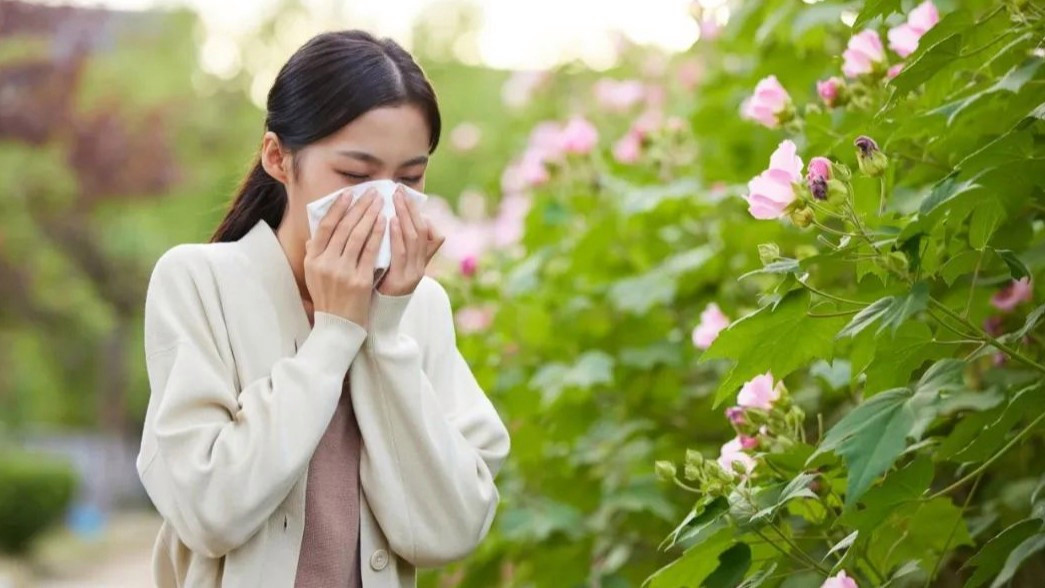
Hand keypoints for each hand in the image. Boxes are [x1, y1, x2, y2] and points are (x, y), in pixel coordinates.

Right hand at [304, 188, 384, 325]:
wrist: (338, 325)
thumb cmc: (328, 296)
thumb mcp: (313, 274)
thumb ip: (314, 252)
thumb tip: (317, 231)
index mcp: (313, 259)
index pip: (325, 227)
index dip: (337, 208)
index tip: (348, 194)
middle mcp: (325, 264)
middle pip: (343, 228)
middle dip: (359, 207)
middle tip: (371, 192)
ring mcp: (343, 272)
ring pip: (358, 236)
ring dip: (370, 215)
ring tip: (380, 202)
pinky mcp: (360, 280)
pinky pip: (370, 252)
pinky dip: (378, 234)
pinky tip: (385, 222)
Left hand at [376, 186, 444, 296]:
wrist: (381, 318)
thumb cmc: (382, 287)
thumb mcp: (393, 265)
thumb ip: (395, 246)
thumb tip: (388, 220)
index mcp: (421, 261)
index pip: (431, 234)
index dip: (420, 214)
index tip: (407, 196)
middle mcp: (421, 266)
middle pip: (422, 231)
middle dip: (410, 209)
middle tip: (399, 190)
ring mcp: (413, 273)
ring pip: (414, 239)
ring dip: (404, 216)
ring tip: (396, 200)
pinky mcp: (402, 281)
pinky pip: (401, 253)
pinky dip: (396, 235)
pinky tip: (389, 221)